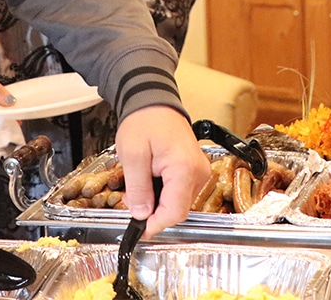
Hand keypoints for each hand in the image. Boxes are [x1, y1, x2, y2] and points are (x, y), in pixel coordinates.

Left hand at [115, 106, 209, 237]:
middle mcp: (198, 172)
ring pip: (178, 202)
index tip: (139, 230)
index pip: (174, 212)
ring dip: (157, 202)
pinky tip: (149, 181)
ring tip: (138, 186)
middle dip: (153, 212)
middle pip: (177, 209)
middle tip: (131, 201)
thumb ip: (138, 188)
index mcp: (184, 169)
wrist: (153, 100)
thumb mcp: (132, 154)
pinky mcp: (194, 170)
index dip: (156, 225)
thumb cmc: (144, 120)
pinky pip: (180, 191)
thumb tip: (142, 214)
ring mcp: (199, 171)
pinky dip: (163, 193)